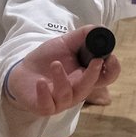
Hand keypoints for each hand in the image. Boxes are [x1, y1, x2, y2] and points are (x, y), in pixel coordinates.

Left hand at [5, 25, 121, 115]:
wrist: (22, 72)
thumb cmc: (48, 59)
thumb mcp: (66, 43)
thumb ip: (84, 36)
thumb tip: (100, 29)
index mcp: (86, 76)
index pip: (107, 77)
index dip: (113, 69)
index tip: (110, 57)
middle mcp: (77, 90)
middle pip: (91, 86)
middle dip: (93, 74)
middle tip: (95, 60)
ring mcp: (62, 101)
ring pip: (68, 94)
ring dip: (62, 79)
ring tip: (55, 64)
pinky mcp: (45, 107)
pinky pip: (48, 105)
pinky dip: (45, 93)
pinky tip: (41, 82)